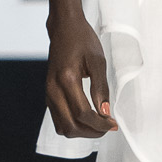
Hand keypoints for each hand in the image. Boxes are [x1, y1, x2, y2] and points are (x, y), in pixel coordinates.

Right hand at [46, 11, 116, 138]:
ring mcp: (48, 93)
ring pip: (62, 127)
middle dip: (91, 132)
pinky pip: (59, 120)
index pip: (82, 113)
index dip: (100, 124)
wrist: (64, 29)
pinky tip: (88, 119)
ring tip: (99, 125)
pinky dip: (73, 125)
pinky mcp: (49, 95)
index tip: (113, 124)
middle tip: (108, 127)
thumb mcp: (98, 61)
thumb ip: (101, 88)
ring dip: (82, 132)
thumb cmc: (82, 40)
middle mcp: (53, 89)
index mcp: (66, 79)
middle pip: (70, 126)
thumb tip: (105, 112)